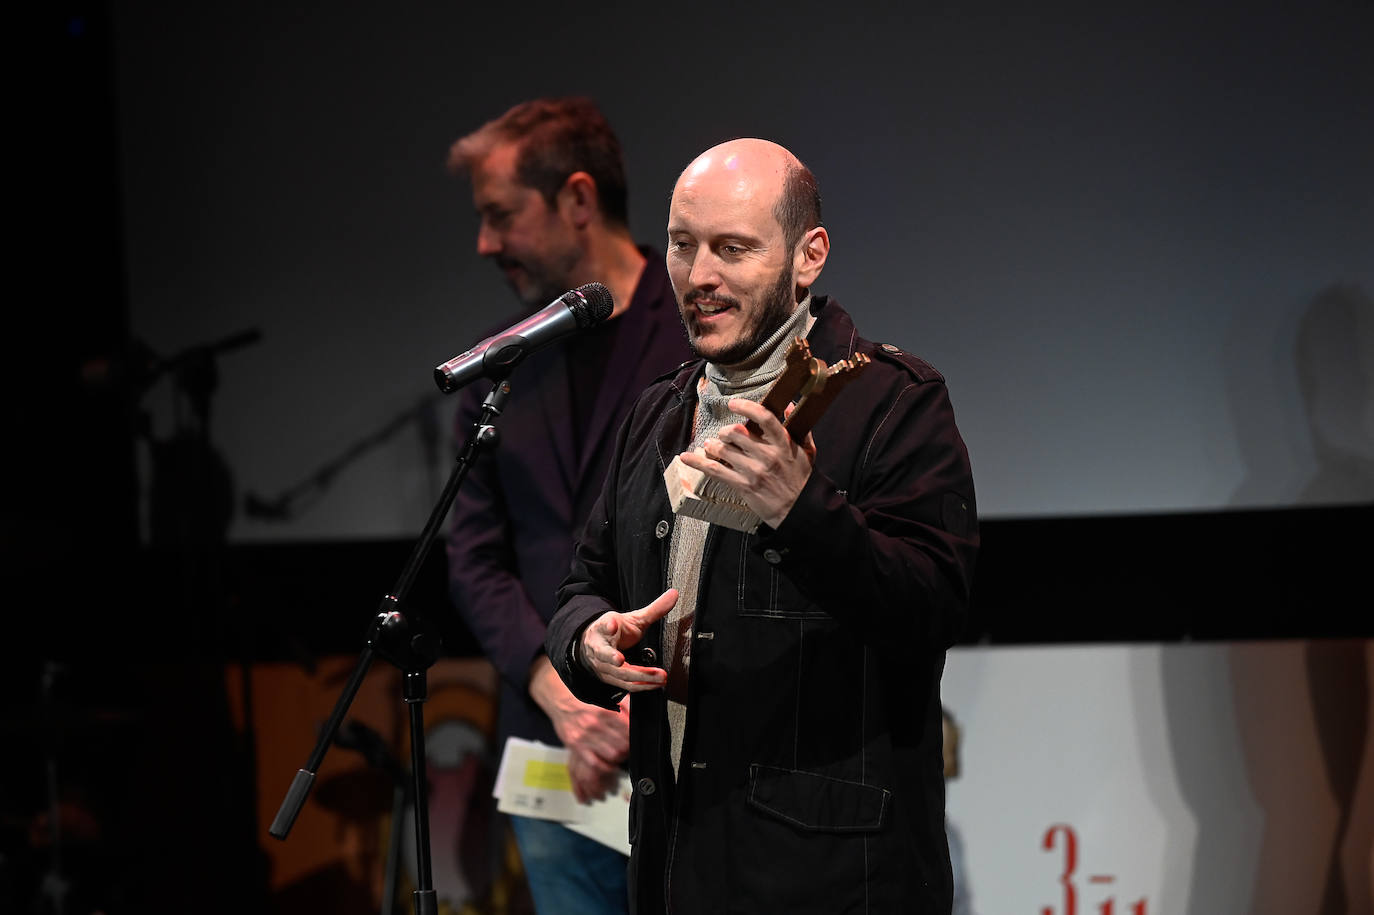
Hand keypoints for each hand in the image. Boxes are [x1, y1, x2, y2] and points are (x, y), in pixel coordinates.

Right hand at [530, 657, 627, 802]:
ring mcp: (585, 737)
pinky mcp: (576, 746)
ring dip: (620, 756)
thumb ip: (624, 704)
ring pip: (613, 755)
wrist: (560, 701)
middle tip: (630, 746)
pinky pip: (596, 764)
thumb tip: (641, 710)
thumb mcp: (606, 696)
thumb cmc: (585, 698)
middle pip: (623, 744)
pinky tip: (610, 762)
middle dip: (629, 747)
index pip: (629, 730)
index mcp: (605, 710)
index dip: (635, 735)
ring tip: (621, 752)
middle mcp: (595, 724)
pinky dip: (606, 765)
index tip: (637, 736)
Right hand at [579, 588, 676, 692]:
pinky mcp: (610, 679)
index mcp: (604, 628)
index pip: (603, 625)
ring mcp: (603, 665)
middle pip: (604, 653)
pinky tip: (657, 684)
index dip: (607, 625)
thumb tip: (674, 594)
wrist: (594, 646)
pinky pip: (626, 685)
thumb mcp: (633, 618)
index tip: (612, 625)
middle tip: (620, 659)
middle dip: (612, 657)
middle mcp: (599, 647)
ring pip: (619, 673)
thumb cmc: (616, 631)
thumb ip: (654, 609)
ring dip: (640, 676)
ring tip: (660, 675)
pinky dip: (643, 685)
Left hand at [679, 398, 815, 528]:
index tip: (734, 403)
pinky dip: (698, 462)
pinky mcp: (742, 486)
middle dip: (726, 432)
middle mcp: (767, 456)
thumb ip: (800, 428)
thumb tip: (789, 404)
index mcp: (784, 444)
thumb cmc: (801, 480)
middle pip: (736, 433)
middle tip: (725, 435)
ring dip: (713, 445)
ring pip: (723, 450)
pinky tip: (685, 457)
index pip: (765, 419)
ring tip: (710, 445)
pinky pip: (715, 470)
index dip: (747, 407)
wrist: (798, 510)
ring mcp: (753, 471)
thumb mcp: (807, 452)